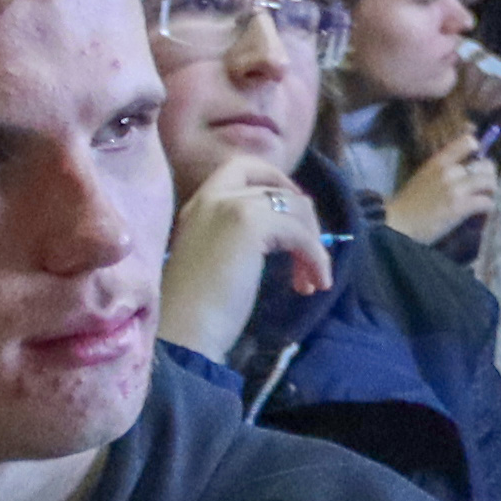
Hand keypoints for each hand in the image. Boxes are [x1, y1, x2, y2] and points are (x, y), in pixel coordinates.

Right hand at [155, 163, 328, 358]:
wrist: (184, 332)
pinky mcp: (249, 223)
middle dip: (304, 221)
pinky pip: (300, 232)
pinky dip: (315, 257)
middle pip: (278, 188)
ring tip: (312, 281)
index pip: (243, 167)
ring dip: (313, 244)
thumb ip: (240, 235)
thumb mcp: (218, 257)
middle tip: (311, 259)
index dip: (277, 181)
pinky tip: (314, 284)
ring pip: (295, 208)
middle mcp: (212, 197)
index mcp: (199, 204)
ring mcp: (229, 206)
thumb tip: (290, 229)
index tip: (296, 211)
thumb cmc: (197, 309)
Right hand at [386, 114, 500, 248]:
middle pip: (485, 164)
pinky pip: (486, 202)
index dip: (479, 149)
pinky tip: (484, 211)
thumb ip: (443, 170)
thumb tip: (465, 169)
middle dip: (490, 175)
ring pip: (489, 182)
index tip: (479, 159)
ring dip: (491, 190)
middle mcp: (450, 171)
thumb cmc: (409, 203)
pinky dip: (488, 207)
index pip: (467, 142)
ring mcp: (456, 189)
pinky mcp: (461, 207)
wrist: (398, 223)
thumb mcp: (424, 176)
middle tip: (487, 184)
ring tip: (487, 196)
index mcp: (438, 161)